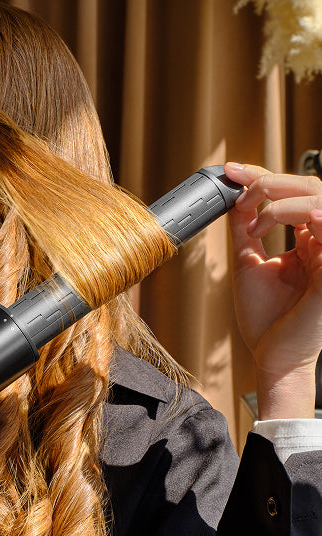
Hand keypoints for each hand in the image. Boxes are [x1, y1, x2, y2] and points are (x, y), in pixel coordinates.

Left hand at [224, 162, 321, 418]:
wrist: (272, 356)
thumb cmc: (265, 319)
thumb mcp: (248, 264)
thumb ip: (245, 232)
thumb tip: (234, 199)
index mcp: (308, 240)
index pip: (292, 195)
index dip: (262, 178)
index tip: (230, 171)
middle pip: (311, 188)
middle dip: (271, 180)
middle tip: (238, 181)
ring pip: (320, 202)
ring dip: (283, 201)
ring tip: (256, 220)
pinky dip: (316, 218)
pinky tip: (295, 216)